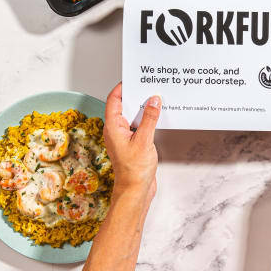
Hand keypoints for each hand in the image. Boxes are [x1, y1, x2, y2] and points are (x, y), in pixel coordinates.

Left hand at [104, 83, 160, 200]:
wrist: (135, 191)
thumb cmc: (134, 171)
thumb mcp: (144, 140)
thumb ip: (150, 119)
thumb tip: (153, 101)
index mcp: (113, 128)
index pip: (114, 100)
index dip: (122, 87)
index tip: (133, 78)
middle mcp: (116, 131)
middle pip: (123, 106)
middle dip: (135, 95)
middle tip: (148, 85)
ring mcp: (124, 137)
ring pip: (132, 116)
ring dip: (143, 108)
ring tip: (155, 99)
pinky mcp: (133, 143)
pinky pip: (139, 125)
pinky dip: (147, 119)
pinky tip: (157, 116)